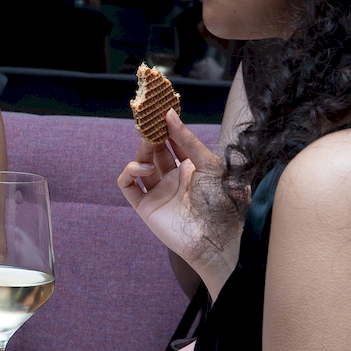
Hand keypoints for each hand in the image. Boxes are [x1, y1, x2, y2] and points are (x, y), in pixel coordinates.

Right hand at [117, 110, 239, 287]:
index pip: (175, 142)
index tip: (161, 111)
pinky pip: (128, 185)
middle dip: (153, 136)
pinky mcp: (145, 206)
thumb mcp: (210, 164)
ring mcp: (158, 192)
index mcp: (193, 168)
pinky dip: (130, 172)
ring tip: (149, 143)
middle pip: (155, 151)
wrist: (218, 239)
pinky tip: (143, 168)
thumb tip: (170, 115)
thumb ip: (188, 140)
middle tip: (151, 124)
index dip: (168, 127)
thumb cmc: (222, 203)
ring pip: (140, 164)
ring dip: (142, 150)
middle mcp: (174, 179)